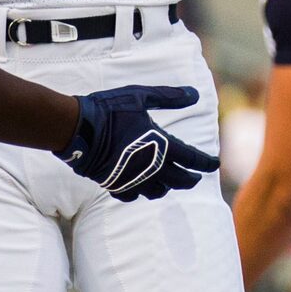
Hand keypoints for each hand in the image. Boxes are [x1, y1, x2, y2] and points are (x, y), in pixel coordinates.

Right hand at [57, 84, 218, 200]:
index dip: (205, 162)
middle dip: (190, 180)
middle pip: (179, 181)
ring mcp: (132, 178)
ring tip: (168, 183)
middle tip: (195, 178)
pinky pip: (131, 196)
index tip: (214, 164)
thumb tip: (194, 95)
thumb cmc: (109, 110)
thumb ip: (169, 97)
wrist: (77, 128)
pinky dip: (138, 193)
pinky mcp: (114, 184)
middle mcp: (150, 167)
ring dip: (166, 188)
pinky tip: (138, 188)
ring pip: (157, 193)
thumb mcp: (140, 97)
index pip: (192, 159)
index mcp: (160, 145)